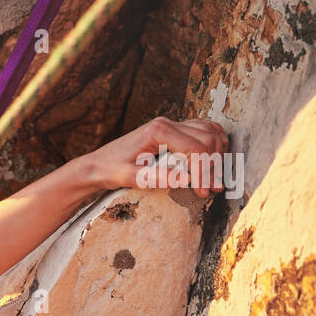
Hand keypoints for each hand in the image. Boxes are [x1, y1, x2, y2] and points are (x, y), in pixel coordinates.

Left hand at [82, 116, 229, 198]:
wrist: (97, 165)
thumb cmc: (110, 170)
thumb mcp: (130, 177)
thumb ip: (157, 177)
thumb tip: (187, 179)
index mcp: (158, 131)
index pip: (196, 149)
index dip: (204, 172)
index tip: (203, 192)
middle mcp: (167, 123)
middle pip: (208, 139)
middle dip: (213, 165)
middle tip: (211, 189)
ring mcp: (171, 124)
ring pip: (210, 132)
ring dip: (217, 154)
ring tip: (214, 179)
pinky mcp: (173, 130)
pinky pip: (203, 130)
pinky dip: (213, 144)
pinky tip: (212, 161)